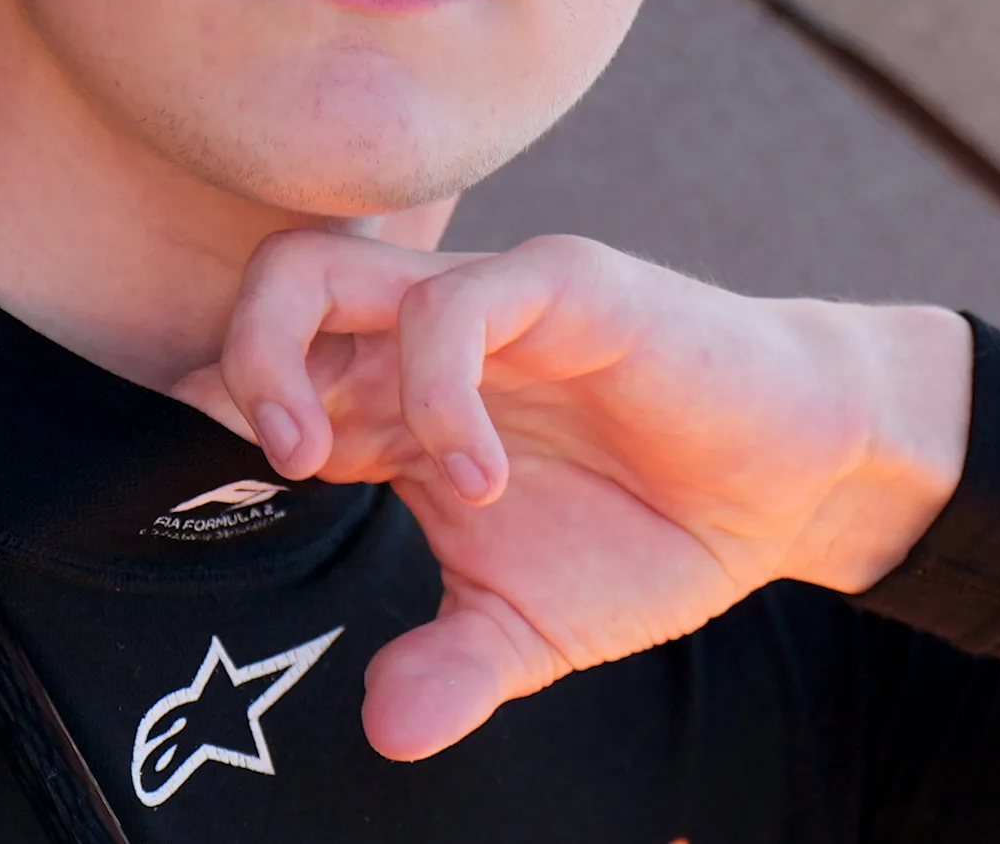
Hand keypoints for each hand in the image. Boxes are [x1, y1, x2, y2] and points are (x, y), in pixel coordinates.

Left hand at [171, 231, 970, 761]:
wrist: (794, 483)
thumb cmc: (653, 533)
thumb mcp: (534, 631)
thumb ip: (453, 670)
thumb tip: (384, 732)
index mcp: (391, 410)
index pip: (262, 384)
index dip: (217, 436)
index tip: (205, 515)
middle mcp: (417, 342)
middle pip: (268, 290)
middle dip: (230, 364)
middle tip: (269, 469)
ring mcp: (483, 303)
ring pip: (326, 267)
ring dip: (287, 359)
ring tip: (323, 462)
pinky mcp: (559, 283)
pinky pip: (454, 305)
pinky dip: (437, 392)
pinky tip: (478, 478)